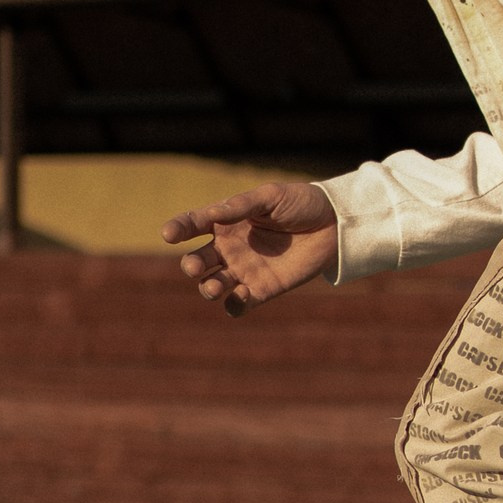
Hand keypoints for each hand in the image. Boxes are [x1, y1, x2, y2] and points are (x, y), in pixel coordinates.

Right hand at [162, 179, 338, 315]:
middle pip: (197, 260)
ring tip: (215, 286)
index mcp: (225, 220)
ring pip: (213, 285)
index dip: (177, 229)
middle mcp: (228, 247)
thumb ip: (242, 205)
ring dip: (208, 288)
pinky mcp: (261, 289)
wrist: (333, 225)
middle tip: (196, 266)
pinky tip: (240, 298)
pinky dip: (234, 306)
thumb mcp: (271, 196)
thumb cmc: (300, 204)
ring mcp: (243, 270)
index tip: (169, 234)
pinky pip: (239, 304)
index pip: (192, 225)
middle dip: (192, 265)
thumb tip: (212, 214)